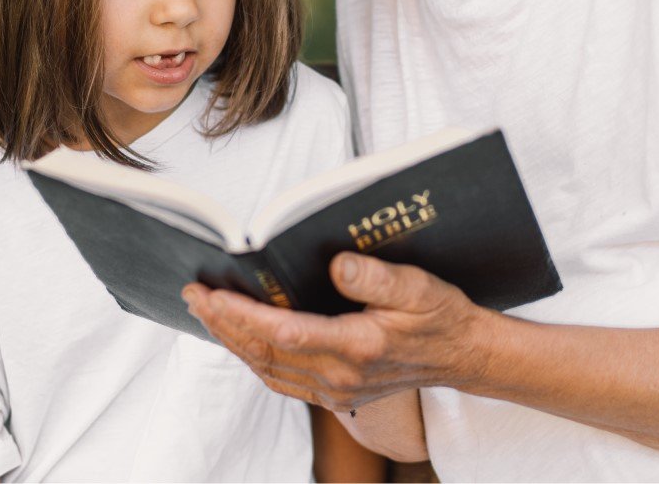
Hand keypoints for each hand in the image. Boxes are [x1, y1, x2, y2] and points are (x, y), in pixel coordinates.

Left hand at [184, 252, 498, 410]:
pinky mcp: (332, 394)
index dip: (243, 314)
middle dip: (223, 323)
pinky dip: (253, 357)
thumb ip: (376, 277)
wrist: (463, 356)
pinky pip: (279, 379)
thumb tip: (335, 264)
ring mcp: (333, 390)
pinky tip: (239, 339)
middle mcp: (340, 376)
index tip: (212, 293)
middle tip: (194, 295)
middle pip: (264, 352)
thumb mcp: (419, 287)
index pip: (285, 332)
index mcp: (358, 347)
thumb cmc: (441, 317)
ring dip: (232, 341)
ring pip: (266, 368)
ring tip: (207, 313)